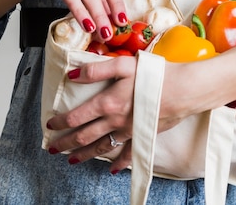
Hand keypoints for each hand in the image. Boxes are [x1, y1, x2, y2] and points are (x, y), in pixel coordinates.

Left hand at [46, 56, 193, 173]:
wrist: (184, 90)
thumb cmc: (155, 74)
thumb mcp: (124, 65)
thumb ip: (97, 69)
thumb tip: (73, 75)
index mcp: (108, 102)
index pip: (78, 116)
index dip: (62, 122)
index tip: (50, 125)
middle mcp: (115, 121)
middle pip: (85, 135)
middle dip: (67, 143)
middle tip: (52, 148)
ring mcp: (129, 131)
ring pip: (101, 147)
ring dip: (84, 154)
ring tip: (71, 160)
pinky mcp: (143, 136)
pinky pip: (127, 155)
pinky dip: (118, 164)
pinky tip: (111, 170)